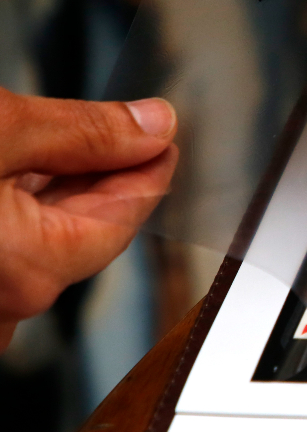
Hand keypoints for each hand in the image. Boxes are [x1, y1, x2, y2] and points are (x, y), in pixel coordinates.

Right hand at [0, 89, 177, 351]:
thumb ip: (82, 132)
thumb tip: (152, 126)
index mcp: (30, 268)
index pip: (124, 217)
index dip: (150, 168)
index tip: (164, 138)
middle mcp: (1, 305)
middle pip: (83, 234)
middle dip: (106, 181)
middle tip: (132, 135)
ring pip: (38, 246)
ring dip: (57, 198)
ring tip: (71, 149)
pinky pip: (3, 255)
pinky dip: (16, 215)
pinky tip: (17, 181)